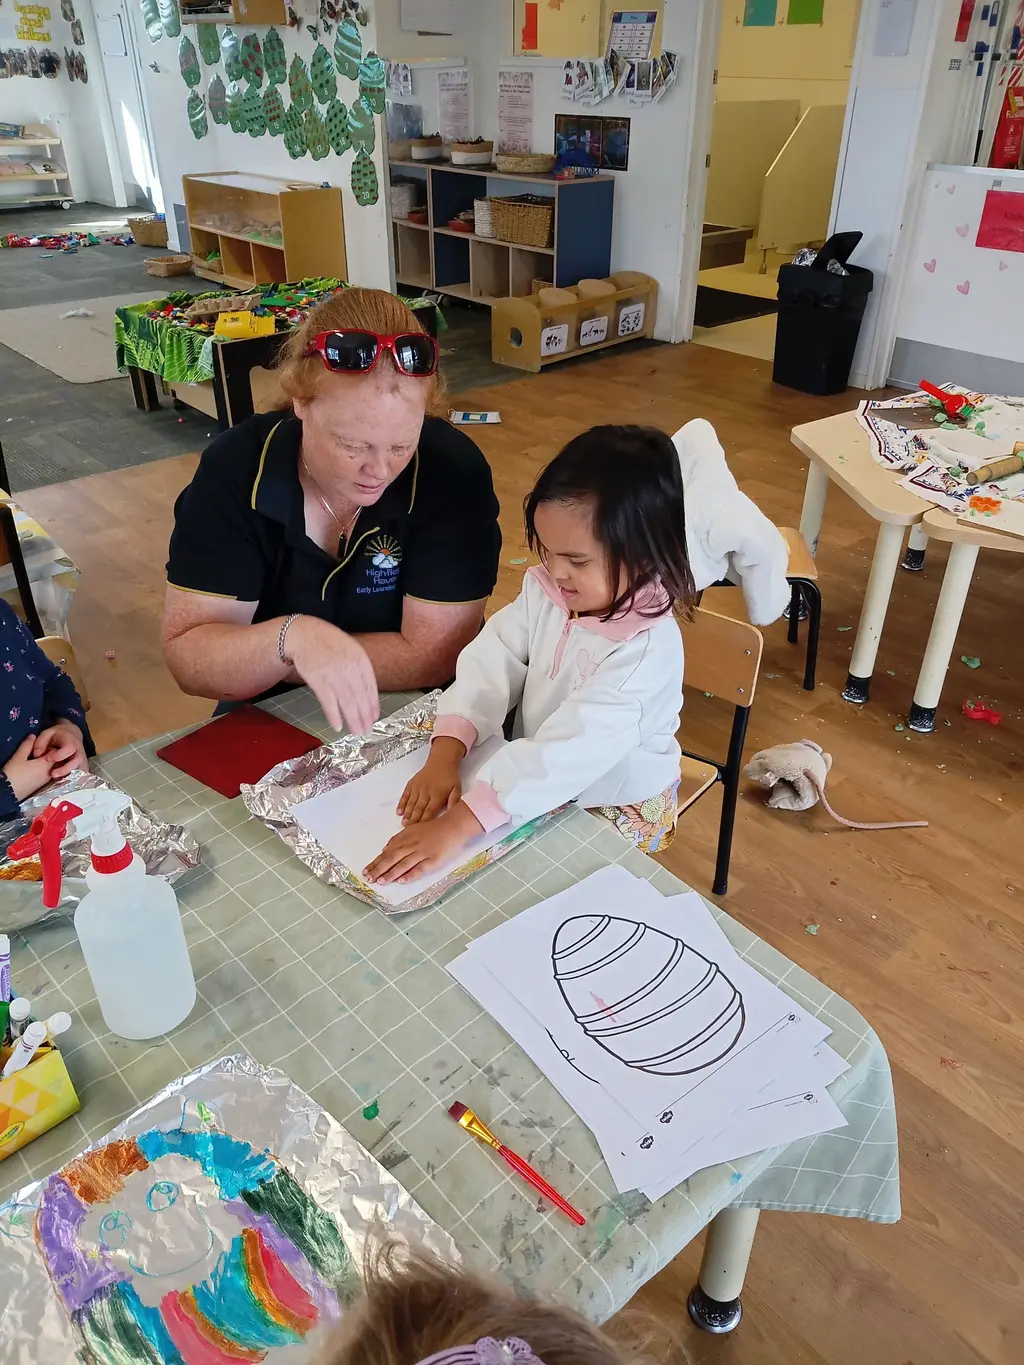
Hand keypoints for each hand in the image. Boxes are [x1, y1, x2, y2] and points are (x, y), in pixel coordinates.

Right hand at [4, 736, 57, 800]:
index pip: (55, 751)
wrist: (8, 792)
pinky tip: (36, 767)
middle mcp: (49, 773)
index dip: (50, 745)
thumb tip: (33, 736)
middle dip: (50, 754)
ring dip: (48, 762)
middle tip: (40, 750)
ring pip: (52, 768)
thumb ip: (27, 745)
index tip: (43, 743)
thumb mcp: (19, 757)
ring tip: (37, 758)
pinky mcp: (41, 785)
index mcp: (46, 764)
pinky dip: (45, 769)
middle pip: (56, 760)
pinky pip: (48, 774)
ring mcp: (46, 780)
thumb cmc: (13, 774)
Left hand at [32, 721, 87, 780]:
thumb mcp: (47, 734)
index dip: (59, 755)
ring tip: (57, 782)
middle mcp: (79, 751)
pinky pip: (81, 775)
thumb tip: (37, 755)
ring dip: (70, 777)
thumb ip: (40, 743)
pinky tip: (62, 783)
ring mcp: (82, 760)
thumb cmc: (57, 735)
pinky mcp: (82, 767)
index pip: (68, 749)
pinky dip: (73, 780)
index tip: (47, 758)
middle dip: (65, 769)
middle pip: (77, 761)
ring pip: (81, 770)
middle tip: (53, 774)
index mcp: (71, 742)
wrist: (71, 735)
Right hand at [286, 615, 379, 734]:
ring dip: (353, 719)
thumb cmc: (329, 643)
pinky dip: (333, 715)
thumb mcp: (351, 650)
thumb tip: (368, 692)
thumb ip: (360, 669)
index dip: (373, 704)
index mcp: (360, 660)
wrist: (305, 634)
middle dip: (364, 716)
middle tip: (367, 731)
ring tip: (357, 732)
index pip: (370, 687)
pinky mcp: (318, 679)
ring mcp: (334, 673)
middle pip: (360, 697)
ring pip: (347, 701)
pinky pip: (328, 701)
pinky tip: (338, 725)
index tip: (374, 717)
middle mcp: (349, 667)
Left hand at [364, 802, 482, 884]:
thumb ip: (398, 839)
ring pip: (403, 864)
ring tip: (381, 881)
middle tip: (369, 879)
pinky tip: (402, 881)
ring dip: (391, 873)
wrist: (453, 826)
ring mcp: (423, 852)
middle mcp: (412, 845)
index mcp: (405, 838)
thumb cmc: (433, 828)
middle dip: (379, 869)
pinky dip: (410, 875)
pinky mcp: (433, 860)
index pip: (387, 852)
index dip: (376, 862)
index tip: (366, 871)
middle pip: (392, 858)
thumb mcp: (413, 830)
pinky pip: (420, 869)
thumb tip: (384, 850)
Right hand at [398, 736, 465, 824]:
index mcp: (438, 795)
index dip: (424, 822)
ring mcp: (418, 788)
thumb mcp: (457, 789)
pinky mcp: (412, 784)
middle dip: (413, 820)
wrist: (441, 761)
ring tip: (403, 823)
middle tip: (407, 830)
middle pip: (419, 809)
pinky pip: (405, 795)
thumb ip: (454, 802)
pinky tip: (399, 812)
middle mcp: (426, 792)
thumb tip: (452, 813)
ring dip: (407, 814)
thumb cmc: (449, 777)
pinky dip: (401, 803)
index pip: (430, 811)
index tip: (420, 831)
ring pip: (411, 803)